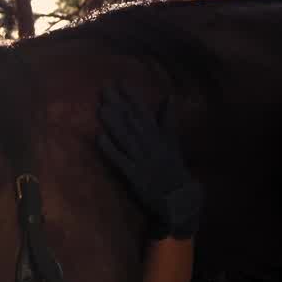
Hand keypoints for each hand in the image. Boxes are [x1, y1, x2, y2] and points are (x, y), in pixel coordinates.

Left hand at [97, 84, 202, 239]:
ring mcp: (143, 160)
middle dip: (119, 105)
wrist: (181, 200)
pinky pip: (122, 161)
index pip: (145, 113)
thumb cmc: (174, 171)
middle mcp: (152, 146)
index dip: (132, 98)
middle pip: (133, 122)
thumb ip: (169, 121)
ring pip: (127, 138)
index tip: (121, 82)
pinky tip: (99, 138)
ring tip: (101, 108)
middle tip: (105, 88)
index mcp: (160, 137)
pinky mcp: (135, 176)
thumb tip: (170, 97)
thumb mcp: (173, 144)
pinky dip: (111, 150)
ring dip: (114, 123)